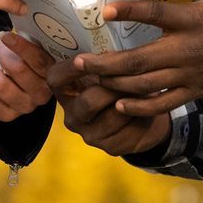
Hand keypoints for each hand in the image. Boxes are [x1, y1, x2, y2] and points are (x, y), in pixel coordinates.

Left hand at [0, 31, 55, 121]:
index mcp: (52, 75)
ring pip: (0, 85)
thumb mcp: (38, 49)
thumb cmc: (32, 62)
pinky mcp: (9, 115)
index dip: (17, 45)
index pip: (36, 59)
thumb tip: (6, 34)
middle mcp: (41, 93)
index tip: (4, 35)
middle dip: (0, 52)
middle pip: (16, 69)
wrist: (32, 86)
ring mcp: (25, 106)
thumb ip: (30, 41)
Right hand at [45, 56, 170, 155]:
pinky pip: (129, 128)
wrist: (143, 119)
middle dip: (114, 86)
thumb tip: (107, 54)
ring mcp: (90, 135)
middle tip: (134, 73)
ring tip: (147, 87)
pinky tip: (147, 107)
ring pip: (114, 114)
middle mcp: (73, 116)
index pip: (55, 80)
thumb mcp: (110, 72)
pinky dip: (141, 115)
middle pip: (89, 100)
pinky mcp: (109, 147)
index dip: (68, 70)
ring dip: (133, 99)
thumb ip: (104, 63)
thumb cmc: (121, 87)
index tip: (82, 59)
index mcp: (67, 92)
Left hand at [71, 0, 202, 117]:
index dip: (128, 11)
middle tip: (78, 60)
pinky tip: (120, 103)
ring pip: (144, 85)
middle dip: (103, 63)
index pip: (155, 14)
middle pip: (137, 61)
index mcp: (194, 19)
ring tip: (90, 79)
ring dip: (113, 83)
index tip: (103, 11)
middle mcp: (189, 50)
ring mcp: (192, 74)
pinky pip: (164, 104)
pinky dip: (140, 107)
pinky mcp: (198, 90)